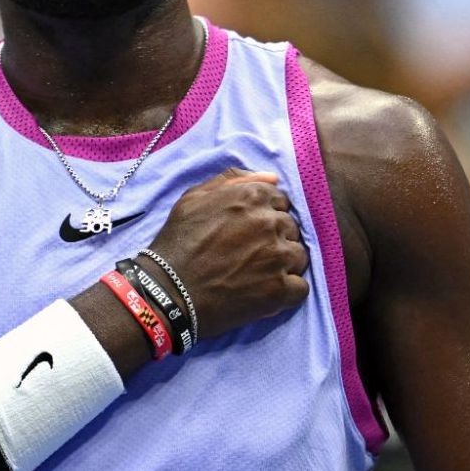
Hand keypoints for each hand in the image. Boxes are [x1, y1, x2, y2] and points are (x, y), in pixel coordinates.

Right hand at [142, 170, 309, 342]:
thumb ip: (234, 179)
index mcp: (254, 196)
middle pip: (291, 228)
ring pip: (299, 256)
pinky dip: (287, 291)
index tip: (249, 232)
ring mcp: (278, 257)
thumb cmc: (179, 241)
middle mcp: (271, 222)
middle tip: (250, 255)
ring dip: (284, 264)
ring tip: (258, 274)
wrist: (169, 290)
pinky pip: (300, 287)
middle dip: (275, 239)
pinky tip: (266, 292)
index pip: (280, 202)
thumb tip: (272, 178)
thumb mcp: (195, 197)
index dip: (266, 217)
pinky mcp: (280, 290)